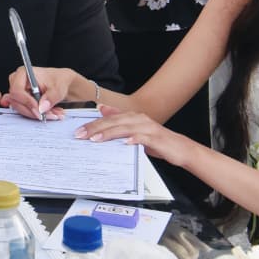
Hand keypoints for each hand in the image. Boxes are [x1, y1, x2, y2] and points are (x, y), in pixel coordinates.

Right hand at [6, 66, 75, 120]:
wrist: (63, 84)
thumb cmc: (59, 80)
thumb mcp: (59, 87)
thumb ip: (51, 97)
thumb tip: (42, 107)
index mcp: (23, 73)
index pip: (17, 90)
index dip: (26, 101)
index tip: (38, 110)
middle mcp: (18, 82)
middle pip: (17, 102)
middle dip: (33, 111)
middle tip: (48, 114)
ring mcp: (19, 93)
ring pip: (21, 109)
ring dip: (37, 114)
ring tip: (53, 113)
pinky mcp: (22, 101)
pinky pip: (25, 112)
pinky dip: (38, 114)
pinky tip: (49, 112)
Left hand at [74, 104, 196, 167]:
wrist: (181, 149)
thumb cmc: (157, 141)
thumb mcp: (135, 131)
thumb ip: (119, 121)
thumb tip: (101, 109)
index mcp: (132, 117)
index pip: (108, 119)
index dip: (92, 124)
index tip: (78, 131)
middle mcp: (139, 119)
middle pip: (113, 122)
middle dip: (95, 128)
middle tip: (81, 135)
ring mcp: (148, 128)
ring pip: (124, 128)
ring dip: (109, 133)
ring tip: (95, 139)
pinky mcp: (156, 138)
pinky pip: (143, 138)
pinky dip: (133, 139)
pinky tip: (124, 143)